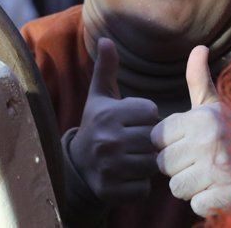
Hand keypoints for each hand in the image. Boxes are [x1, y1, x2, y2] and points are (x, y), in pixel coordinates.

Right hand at [68, 38, 160, 203]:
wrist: (77, 165)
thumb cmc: (96, 124)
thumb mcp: (100, 96)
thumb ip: (106, 69)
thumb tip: (106, 39)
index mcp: (108, 114)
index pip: (151, 112)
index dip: (146, 116)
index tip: (133, 120)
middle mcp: (107, 140)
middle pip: (154, 138)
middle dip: (148, 140)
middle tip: (134, 141)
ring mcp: (108, 167)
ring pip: (151, 164)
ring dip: (146, 162)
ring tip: (133, 156)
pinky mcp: (111, 190)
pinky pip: (144, 188)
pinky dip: (140, 184)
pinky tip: (127, 175)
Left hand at [150, 46, 230, 216]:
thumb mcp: (217, 104)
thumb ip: (198, 79)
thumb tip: (198, 47)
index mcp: (200, 119)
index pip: (157, 138)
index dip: (170, 144)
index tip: (188, 143)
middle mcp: (207, 141)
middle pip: (163, 165)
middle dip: (178, 167)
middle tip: (200, 161)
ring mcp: (217, 170)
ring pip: (177, 187)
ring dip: (191, 187)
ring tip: (210, 175)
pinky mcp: (227, 196)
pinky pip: (197, 205)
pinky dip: (207, 204)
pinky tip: (219, 191)